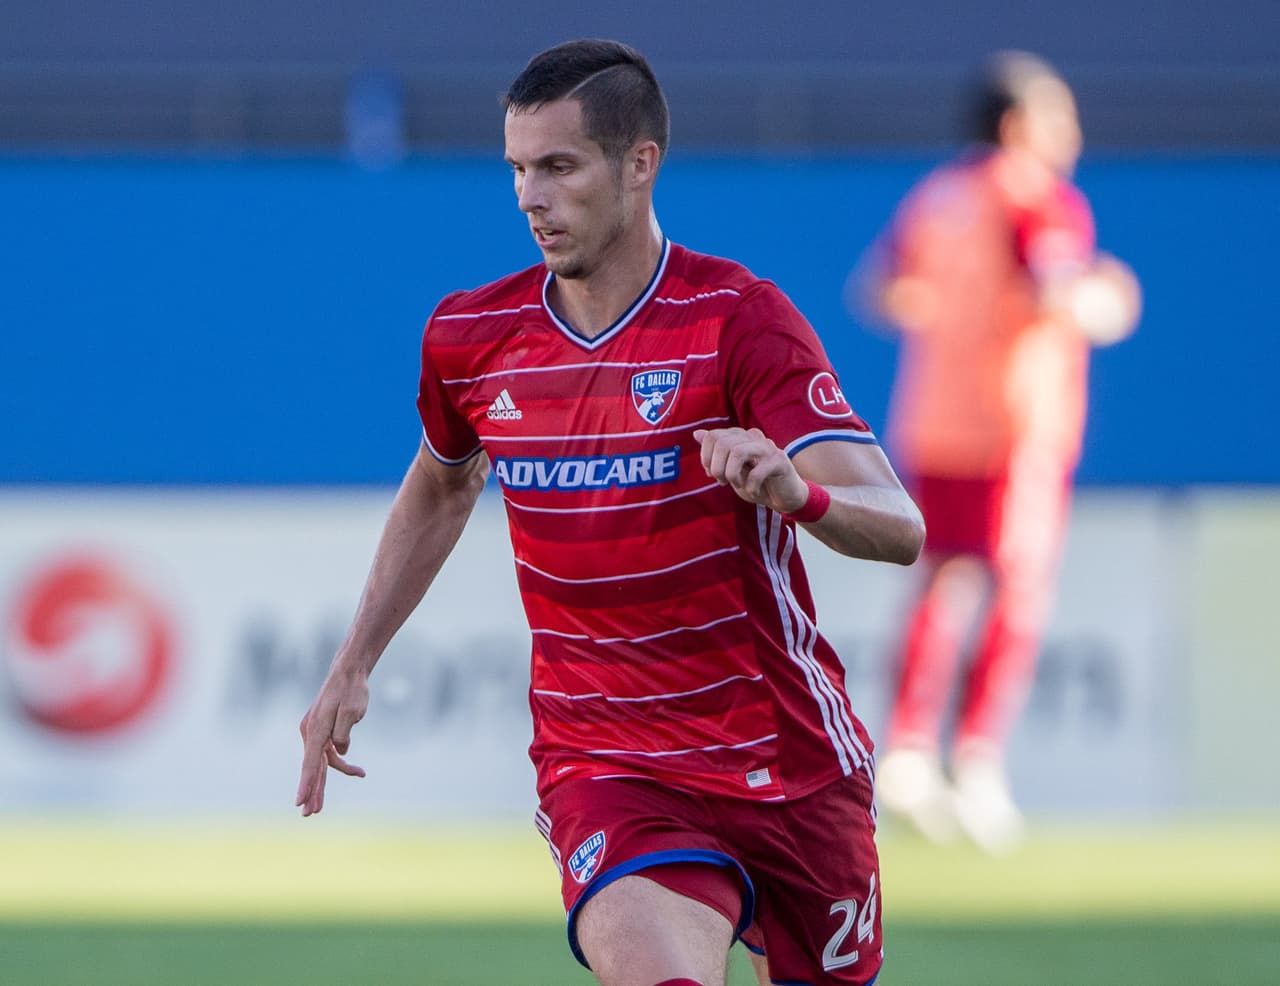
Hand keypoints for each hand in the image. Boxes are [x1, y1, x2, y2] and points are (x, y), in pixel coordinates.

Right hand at [295, 667, 368, 816]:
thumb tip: (340, 752)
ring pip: (319, 763)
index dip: (307, 784)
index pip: (311, 763)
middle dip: (311, 792)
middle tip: (309, 814)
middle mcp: (311, 732)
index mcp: (316, 729)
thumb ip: (343, 734)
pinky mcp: (323, 731)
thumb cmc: (351, 690)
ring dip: (323, 783)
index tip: (299, 802)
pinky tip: (357, 772)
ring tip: (320, 808)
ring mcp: (315, 732)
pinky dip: (339, 763)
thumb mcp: (352, 712)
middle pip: (312, 767)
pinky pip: (328, 754)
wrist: (348, 671)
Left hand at [693, 427, 808, 513]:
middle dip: (717, 468)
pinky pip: (756, 472)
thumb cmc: (756, 482)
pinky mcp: (779, 461)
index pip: (713, 436)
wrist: (784, 497)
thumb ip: (715, 451)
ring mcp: (767, 447)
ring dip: (731, 474)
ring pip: (737, 452)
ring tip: (737, 485)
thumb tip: (696, 433)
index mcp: (740, 436)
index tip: (711, 474)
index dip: (706, 457)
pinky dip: (750, 487)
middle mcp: (753, 436)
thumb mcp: (730, 468)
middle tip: (723, 482)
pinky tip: (753, 492)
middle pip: (722, 443)